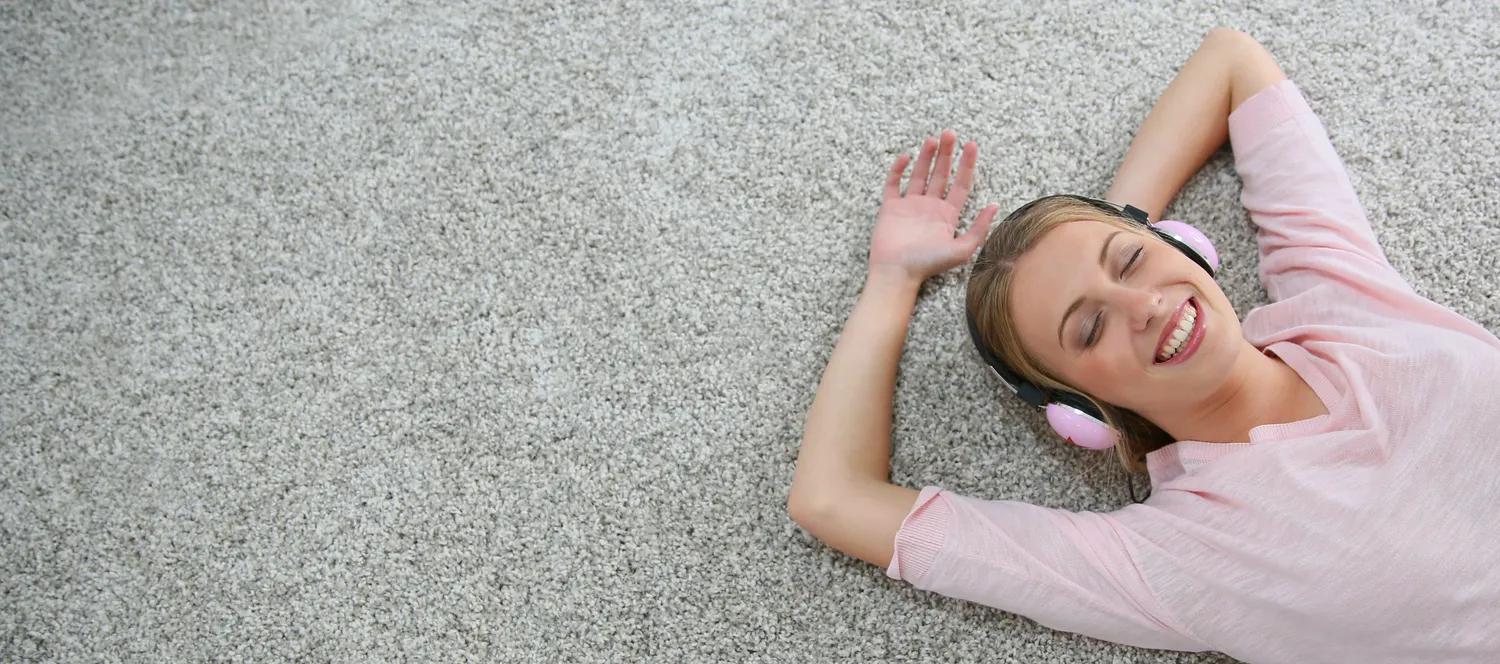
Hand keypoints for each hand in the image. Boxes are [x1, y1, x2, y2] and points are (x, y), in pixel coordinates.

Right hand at [868, 129, 998, 285]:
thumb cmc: (928, 264)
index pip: (961, 184)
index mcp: (947, 215)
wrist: (897, 273)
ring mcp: (909, 206)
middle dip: (946, 154)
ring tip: (932, 139)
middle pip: (941, 174)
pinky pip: (894, 184)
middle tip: (950, 133)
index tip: (971, 145)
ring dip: (926, 157)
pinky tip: (906, 157)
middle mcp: (930, 207)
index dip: (967, 164)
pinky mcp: (890, 208)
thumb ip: (979, 228)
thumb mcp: (962, 249)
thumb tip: (995, 205)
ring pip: (919, 175)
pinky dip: (898, 170)